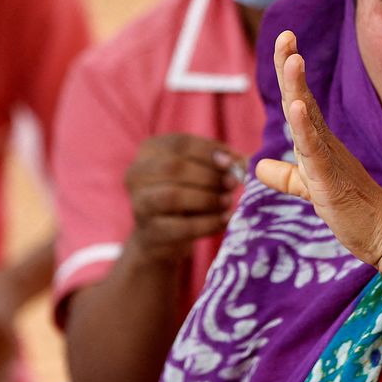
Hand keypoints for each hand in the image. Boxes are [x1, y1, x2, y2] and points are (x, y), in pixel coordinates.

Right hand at [125, 133, 245, 265]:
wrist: (161, 237)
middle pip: (174, 168)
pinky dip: (208, 223)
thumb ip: (221, 164)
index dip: (209, 151)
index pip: (179, 144)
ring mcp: (139, 204)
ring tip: (228, 202)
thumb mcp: (200, 173)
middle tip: (233, 184)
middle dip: (209, 176)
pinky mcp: (149, 233)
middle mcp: (136, 174)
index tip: (233, 162)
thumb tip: (245, 162)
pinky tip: (225, 220)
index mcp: (149, 150)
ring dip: (207, 199)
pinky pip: (181, 227)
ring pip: (173, 196)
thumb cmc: (186, 194)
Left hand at [256, 30, 381, 266]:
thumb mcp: (309, 189)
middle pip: (303, 99)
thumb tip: (259, 165)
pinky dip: (304, 128)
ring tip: (292, 59)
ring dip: (299, 89)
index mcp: (318, 144)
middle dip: (292, 67)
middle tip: (286, 35)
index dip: (289, 73)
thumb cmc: (352, 210)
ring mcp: (329, 159)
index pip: (299, 102)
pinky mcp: (330, 180)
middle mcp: (325, 144)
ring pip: (309, 118)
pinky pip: (315, 150)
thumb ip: (286, 176)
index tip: (285, 43)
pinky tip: (296, 108)